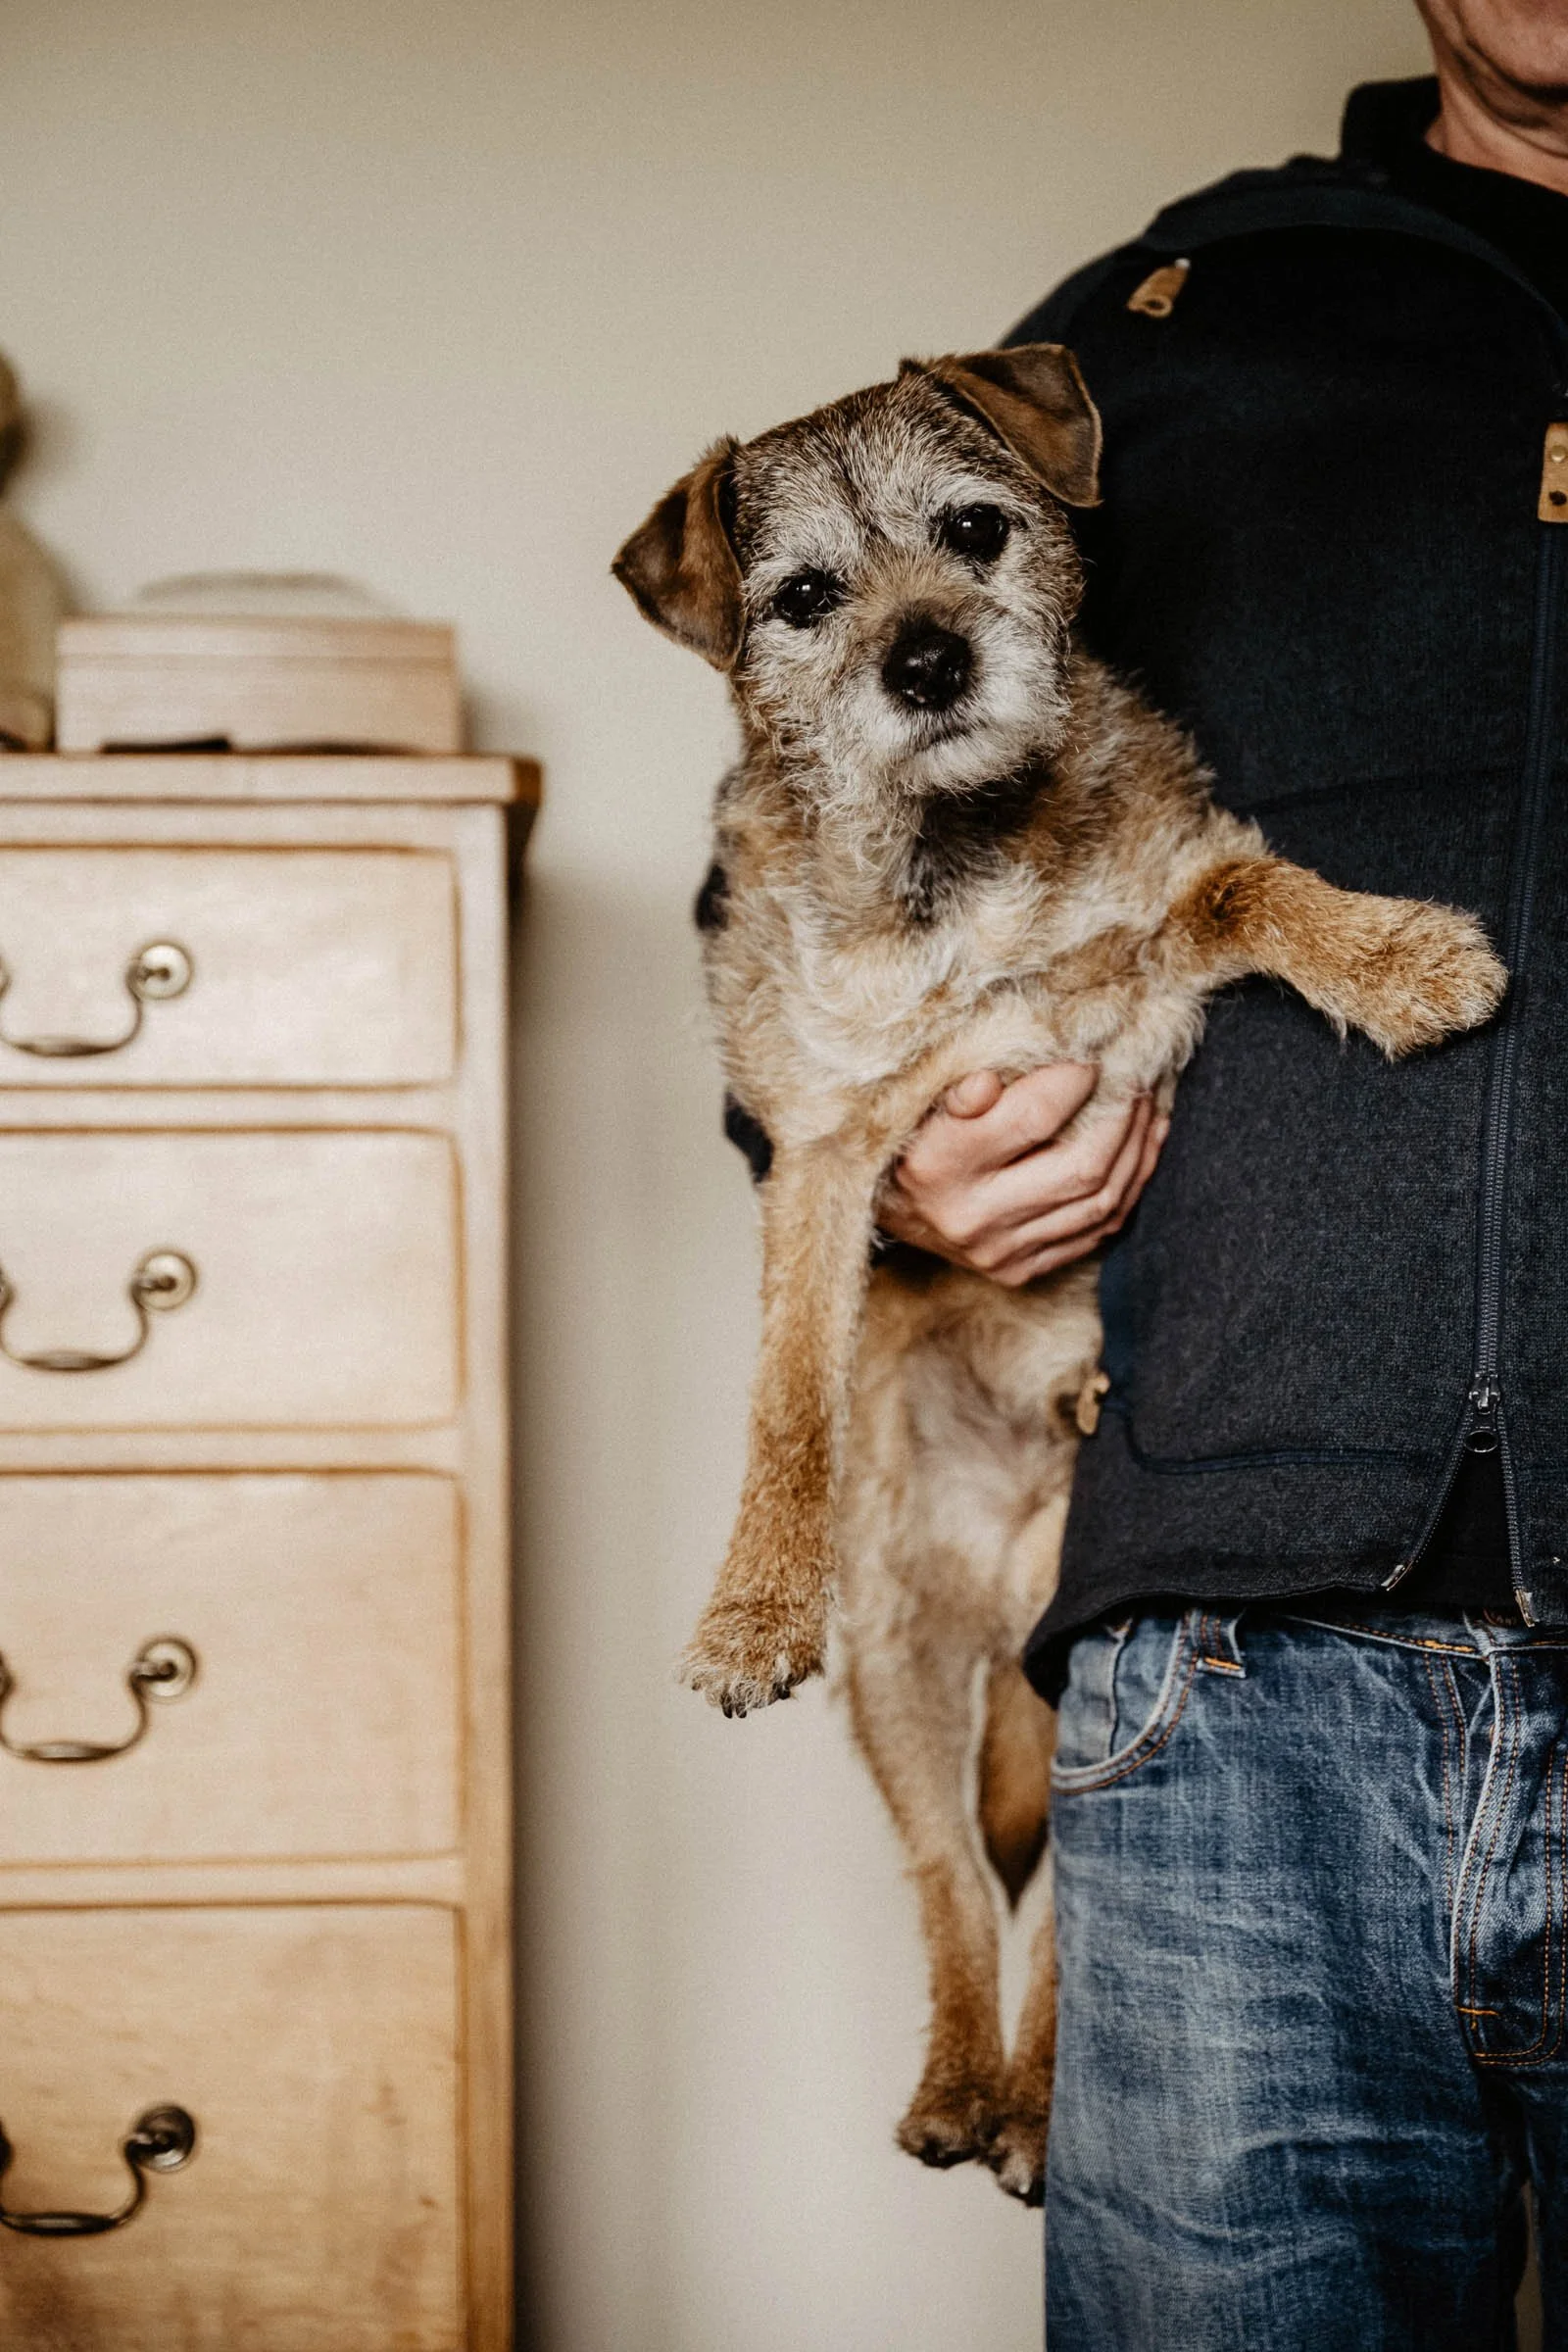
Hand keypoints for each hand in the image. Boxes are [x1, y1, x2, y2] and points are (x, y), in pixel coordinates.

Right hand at [877, 1064, 1168, 1287]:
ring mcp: (1000, 1253)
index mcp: (938, 1165)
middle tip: (1138, 1074)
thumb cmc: (905, 1132)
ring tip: (1148, 1103)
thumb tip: (987, 1082)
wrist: (883, 1205)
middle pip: (1083, 1167)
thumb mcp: (918, 1097)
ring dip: (1137, 1147)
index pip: (1034, 1118)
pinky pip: (1098, 1230)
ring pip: (1101, 1203)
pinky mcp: (1021, 1270)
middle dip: (1125, 1115)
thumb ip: (956, 1086)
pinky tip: (1142, 1145)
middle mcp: (971, 1218)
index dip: (1078, 1079)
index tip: (1094, 1052)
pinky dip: (1130, 1184)